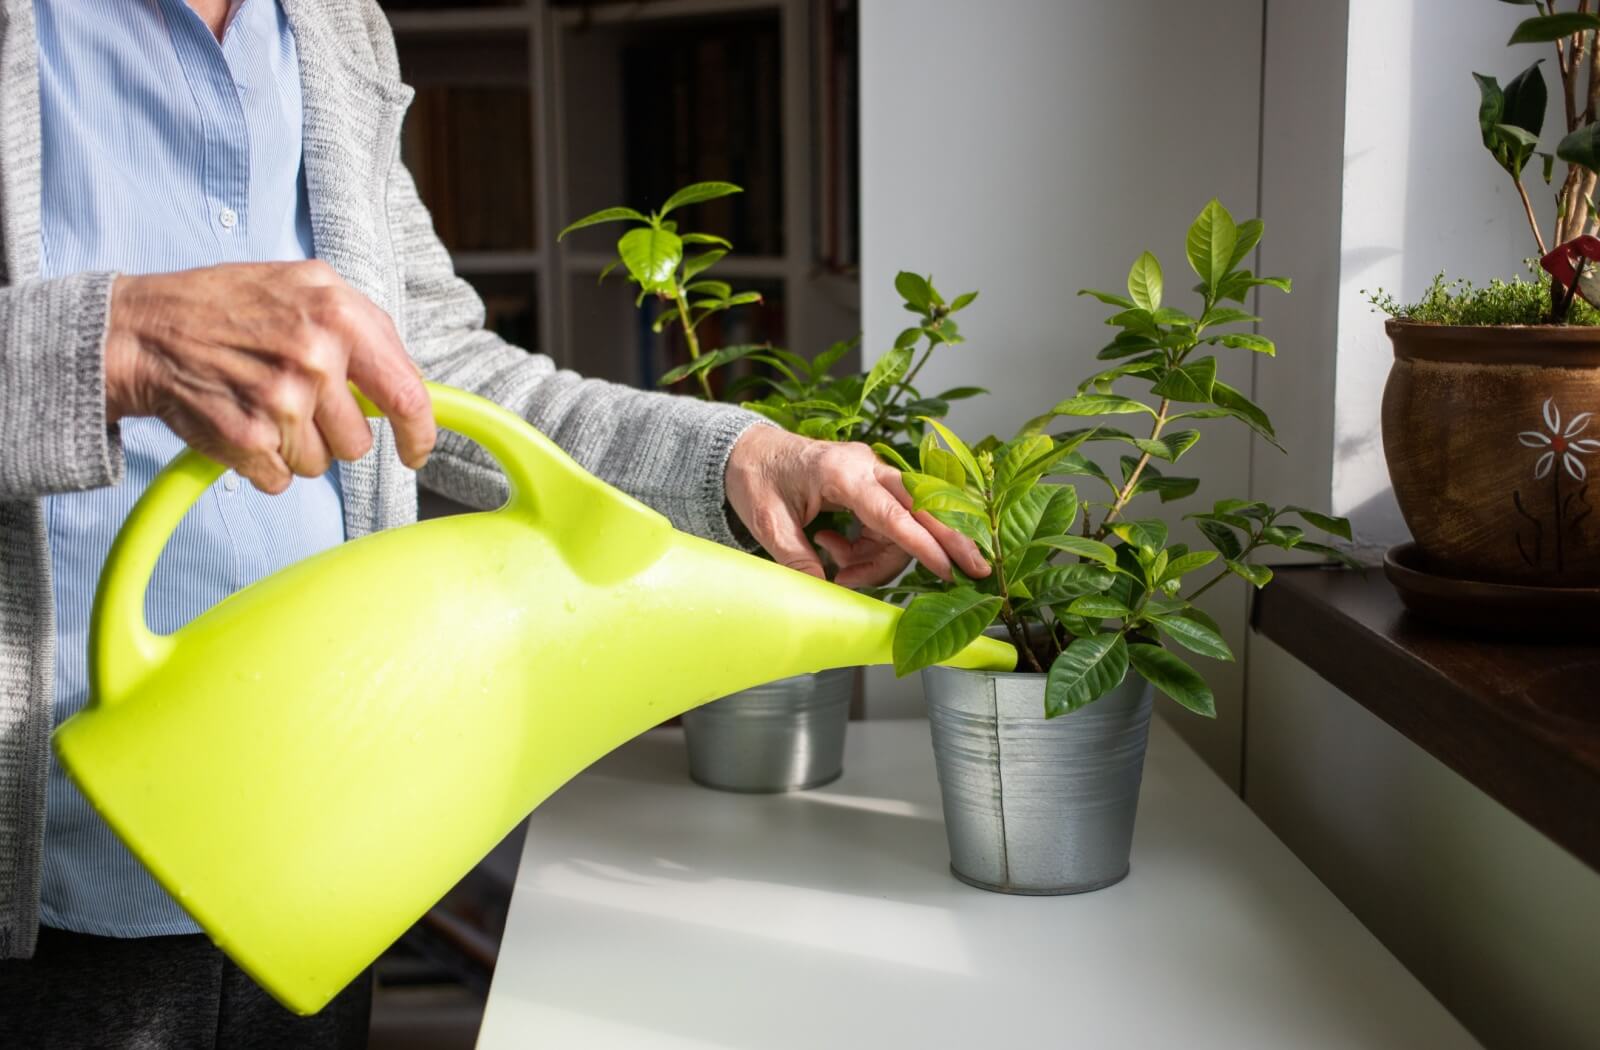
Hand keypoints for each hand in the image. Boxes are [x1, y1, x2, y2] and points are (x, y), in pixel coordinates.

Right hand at [104, 261, 434, 493]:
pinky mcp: (250, 440)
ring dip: (294, 447)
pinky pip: (280, 479)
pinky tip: (238, 423)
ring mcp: (283, 401)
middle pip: (358, 441)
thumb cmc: (225, 308)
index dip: (419, 432)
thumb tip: (406, 383)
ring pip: (320, 463)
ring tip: (259, 405)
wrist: (143, 330)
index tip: (415, 450)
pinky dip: (261, 463)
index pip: (408, 393)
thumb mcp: (304, 287)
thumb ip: (360, 328)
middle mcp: (316, 357)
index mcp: (340, 313)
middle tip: (292, 401)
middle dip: (332, 433)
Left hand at [724, 426, 990, 587]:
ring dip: (878, 560)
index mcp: (842, 471)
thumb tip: (825, 593)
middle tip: (976, 571)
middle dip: (947, 540)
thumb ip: (798, 557)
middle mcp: (866, 468)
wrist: (748, 451)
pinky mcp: (870, 487)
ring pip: (900, 527)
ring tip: (838, 570)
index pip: (892, 511)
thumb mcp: (768, 523)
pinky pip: (886, 527)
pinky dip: (869, 550)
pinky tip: (836, 550)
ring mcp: (871, 475)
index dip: (921, 543)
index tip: (946, 568)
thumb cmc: (757, 478)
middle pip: (919, 507)